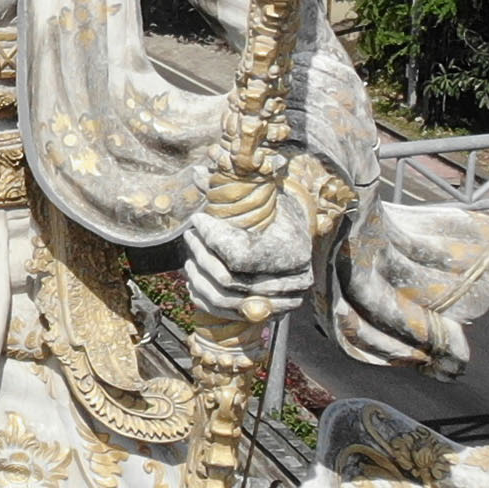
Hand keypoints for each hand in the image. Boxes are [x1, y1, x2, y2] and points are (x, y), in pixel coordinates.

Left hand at [183, 185, 314, 320]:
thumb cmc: (276, 211)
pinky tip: (194, 278)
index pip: (240, 255)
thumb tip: (197, 174)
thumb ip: (228, 188)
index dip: (213, 239)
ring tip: (190, 256)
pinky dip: (205, 297)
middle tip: (190, 236)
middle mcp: (294, 279)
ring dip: (199, 278)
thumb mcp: (260, 196)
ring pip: (225, 298)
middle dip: (202, 256)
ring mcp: (284, 300)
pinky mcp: (271, 312)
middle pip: (230, 279)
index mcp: (294, 251)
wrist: (298, 235)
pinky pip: (226, 313)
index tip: (198, 220)